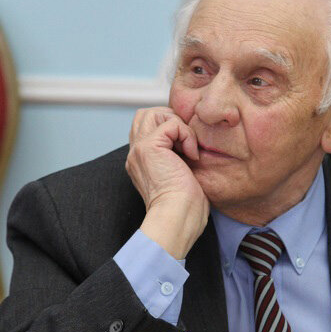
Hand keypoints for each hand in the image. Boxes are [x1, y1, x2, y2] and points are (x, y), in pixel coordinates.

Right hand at [126, 107, 209, 258]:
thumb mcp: (181, 178)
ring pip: (155, 113)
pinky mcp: (149, 147)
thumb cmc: (185, 208)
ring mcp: (139, 149)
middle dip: (172, 121)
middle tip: (187, 144)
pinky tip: (191, 155)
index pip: (148, 128)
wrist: (178, 218)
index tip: (187, 150)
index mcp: (141, 161)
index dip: (171, 130)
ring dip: (178, 125)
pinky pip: (171, 123)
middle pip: (147, 114)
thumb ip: (178, 159)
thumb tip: (193, 148)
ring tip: (188, 148)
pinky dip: (186, 135)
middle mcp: (136, 153)